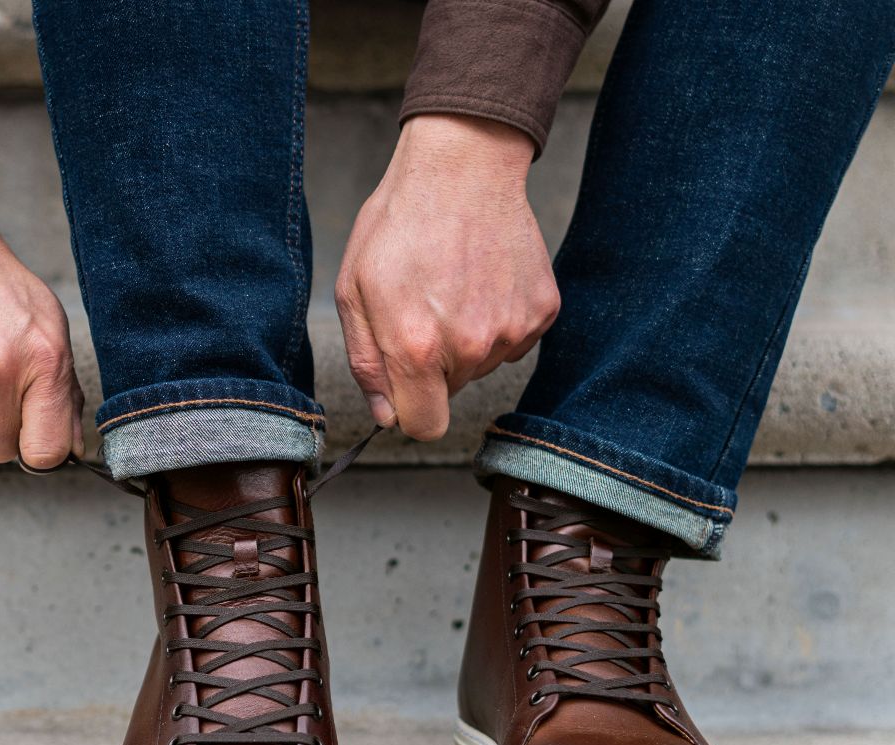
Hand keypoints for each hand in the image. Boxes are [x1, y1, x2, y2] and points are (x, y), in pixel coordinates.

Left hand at [335, 114, 559, 440]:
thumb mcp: (355, 291)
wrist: (463, 165)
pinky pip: (513, 341)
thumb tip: (387, 416)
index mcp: (415, 348)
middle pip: (451, 392)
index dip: (411, 410)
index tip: (408, 386)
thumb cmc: (400, 223)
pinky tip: (482, 280)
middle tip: (424, 306)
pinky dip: (497, 319)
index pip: (424, 426)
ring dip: (466, 339)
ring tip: (453, 285)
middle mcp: (469, 347)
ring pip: (482, 365)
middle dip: (434, 365)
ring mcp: (511, 329)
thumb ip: (368, 364)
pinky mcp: (542, 312)